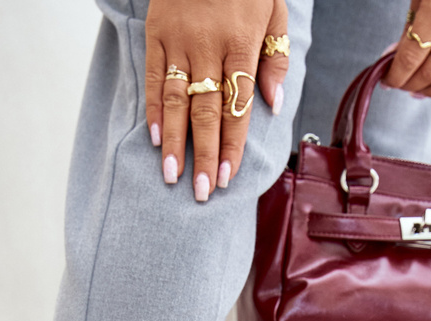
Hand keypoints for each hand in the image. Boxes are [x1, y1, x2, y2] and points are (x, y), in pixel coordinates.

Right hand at [145, 0, 288, 200]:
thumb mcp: (274, 9)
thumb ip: (276, 56)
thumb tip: (273, 103)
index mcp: (242, 43)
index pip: (237, 106)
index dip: (232, 145)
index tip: (226, 178)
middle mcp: (209, 46)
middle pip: (207, 112)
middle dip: (204, 155)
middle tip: (201, 193)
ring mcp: (180, 40)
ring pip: (178, 101)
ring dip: (175, 143)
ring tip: (172, 177)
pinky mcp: (157, 33)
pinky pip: (154, 78)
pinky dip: (154, 110)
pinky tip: (156, 140)